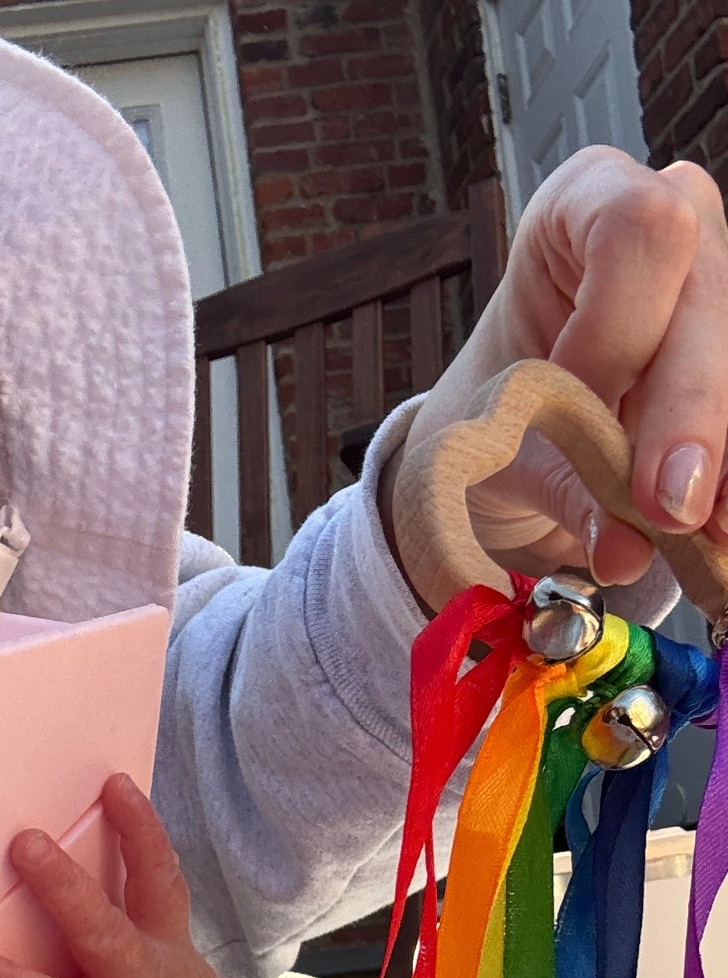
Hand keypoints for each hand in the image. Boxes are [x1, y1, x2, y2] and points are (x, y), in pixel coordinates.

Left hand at [387, 148, 727, 593]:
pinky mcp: (726, 354)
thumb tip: (626, 549)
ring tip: (702, 533)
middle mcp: (674, 220)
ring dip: (722, 455)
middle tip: (670, 508)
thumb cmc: (498, 404)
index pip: (639, 235)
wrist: (513, 431)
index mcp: (587, 202)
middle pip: (710, 300)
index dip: (615, 330)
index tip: (578, 403)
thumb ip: (563, 484)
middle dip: (690, 411)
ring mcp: (718, 286)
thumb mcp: (503, 438)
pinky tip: (717, 529)